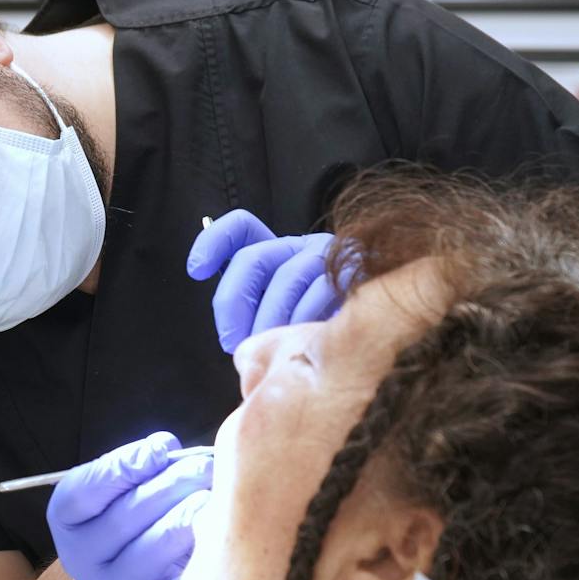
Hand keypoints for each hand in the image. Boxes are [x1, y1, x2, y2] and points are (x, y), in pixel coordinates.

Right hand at [47, 432, 211, 579]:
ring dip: (191, 514)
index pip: (86, 491)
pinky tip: (218, 531)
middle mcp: (82, 556)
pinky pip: (182, 577)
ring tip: (213, 495)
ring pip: (157, 546)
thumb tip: (168, 448)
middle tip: (204, 466)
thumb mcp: (112, 491)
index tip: (162, 449)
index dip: (126, 465)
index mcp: (66, 518)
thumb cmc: (122, 521)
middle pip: (127, 516)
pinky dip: (204, 549)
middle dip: (172, 484)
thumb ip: (134, 466)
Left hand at [187, 211, 344, 353]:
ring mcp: (330, 257)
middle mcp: (303, 247)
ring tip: (267, 351)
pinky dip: (304, 321)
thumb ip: (257, 316)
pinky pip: (322, 292)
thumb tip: (234, 340)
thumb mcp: (284, 321)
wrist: (382, 328)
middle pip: (253, 258)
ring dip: (270, 319)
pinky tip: (301, 343)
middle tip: (233, 341)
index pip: (242, 228)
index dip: (214, 242)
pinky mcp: (356, 271)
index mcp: (279, 252)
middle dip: (234, 302)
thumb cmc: (323, 331)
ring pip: (287, 277)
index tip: (196, 270)